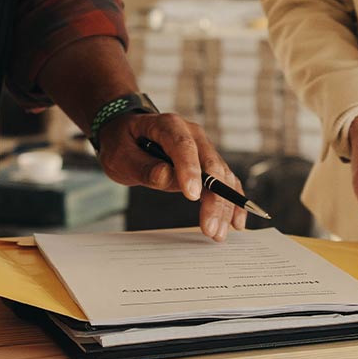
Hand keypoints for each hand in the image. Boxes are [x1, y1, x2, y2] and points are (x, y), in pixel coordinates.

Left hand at [97, 112, 246, 240]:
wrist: (128, 134)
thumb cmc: (123, 144)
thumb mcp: (121, 156)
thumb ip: (143, 167)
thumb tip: (166, 176)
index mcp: (168, 125)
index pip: (183, 146)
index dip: (190, 170)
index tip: (192, 196)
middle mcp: (192, 134)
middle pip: (210, 164)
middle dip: (214, 198)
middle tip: (210, 229)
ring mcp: (203, 148)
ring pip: (222, 176)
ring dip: (224, 206)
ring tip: (218, 233)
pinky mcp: (207, 163)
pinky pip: (225, 181)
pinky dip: (232, 201)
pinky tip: (236, 221)